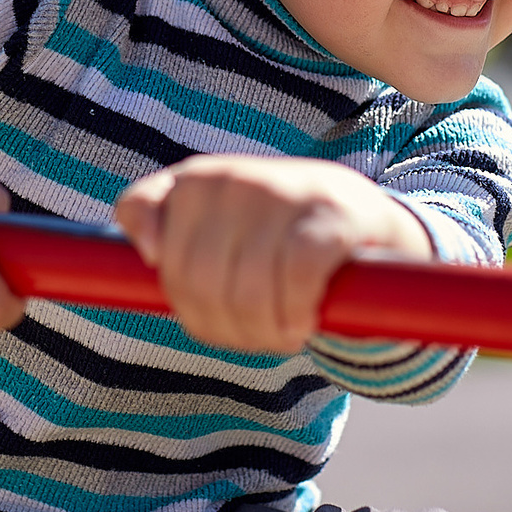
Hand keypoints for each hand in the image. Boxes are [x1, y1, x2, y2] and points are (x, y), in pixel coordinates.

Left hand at [113, 155, 432, 355]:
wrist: (363, 218)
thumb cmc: (271, 232)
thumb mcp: (209, 218)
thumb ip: (155, 217)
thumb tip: (149, 253)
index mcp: (195, 180)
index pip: (161, 257)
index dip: (182, 299)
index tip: (211, 310)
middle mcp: (233, 177)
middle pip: (200, 281)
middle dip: (228, 325)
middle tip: (258, 334)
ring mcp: (281, 191)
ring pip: (247, 288)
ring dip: (266, 330)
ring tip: (283, 332)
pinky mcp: (330, 215)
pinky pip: (296, 279)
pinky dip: (297, 313)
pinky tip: (305, 322)